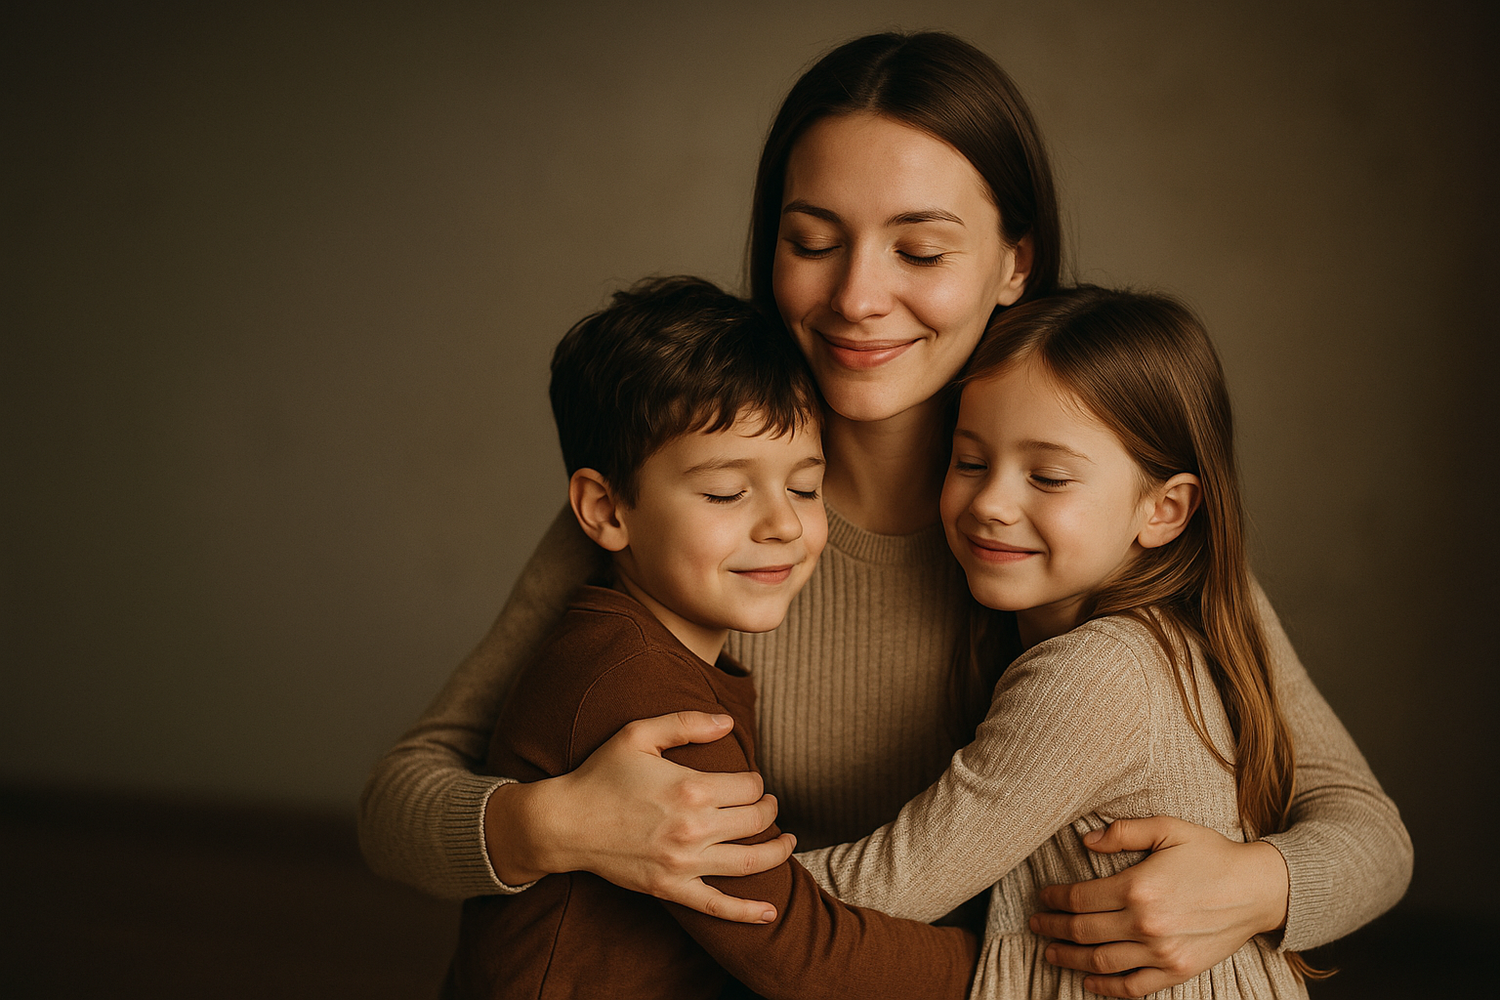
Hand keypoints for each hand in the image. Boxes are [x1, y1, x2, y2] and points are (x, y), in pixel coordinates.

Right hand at [487, 711, 794, 922]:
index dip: (756, 781)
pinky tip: (770, 912)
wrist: (564, 823)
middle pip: (757, 820)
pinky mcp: (671, 889)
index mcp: (691, 787)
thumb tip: (729, 722)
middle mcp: (694, 827)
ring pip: (751, 862)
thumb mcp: (638, 734)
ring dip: (777, 852)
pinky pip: (718, 906)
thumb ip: (685, 723)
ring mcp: (684, 863)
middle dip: (769, 810)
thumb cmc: (600, 774)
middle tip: (768, 805)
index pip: (750, 786)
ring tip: (788, 842)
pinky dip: (748, 912)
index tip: (749, 780)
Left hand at [1028, 816, 1288, 998]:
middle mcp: (1146, 924)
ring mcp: (1161, 952)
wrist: (1258, 889)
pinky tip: (1089, 982)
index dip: (1055, 899)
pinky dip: (1107, 988)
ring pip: (1101, 961)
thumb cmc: (1211, 854)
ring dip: (1070, 959)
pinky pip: (1134, 987)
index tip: (1042, 897)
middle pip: (1083, 931)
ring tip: (1051, 953)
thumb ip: (1124, 832)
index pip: (1080, 898)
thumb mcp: (1168, 828)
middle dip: (1053, 929)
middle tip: (1036, 925)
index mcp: (1138, 887)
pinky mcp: (1177, 970)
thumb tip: (1084, 841)